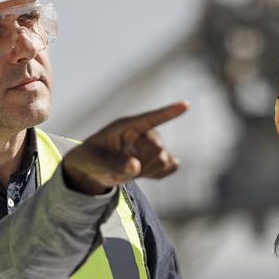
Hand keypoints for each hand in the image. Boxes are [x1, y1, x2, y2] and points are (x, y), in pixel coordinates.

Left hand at [60, 102, 188, 194]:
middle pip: (157, 148)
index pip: (150, 118)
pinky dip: (159, 173)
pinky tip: (144, 173)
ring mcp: (154, 144)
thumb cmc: (92, 159)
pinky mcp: (160, 157)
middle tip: (122, 167)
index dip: (168, 112)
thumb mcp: (97, 162)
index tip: (186, 105)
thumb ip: (115, 164)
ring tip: (129, 169)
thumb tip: (136, 167)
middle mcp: (143, 132)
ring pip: (164, 160)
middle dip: (141, 163)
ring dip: (148, 170)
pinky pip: (171, 166)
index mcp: (126, 126)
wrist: (95, 169)